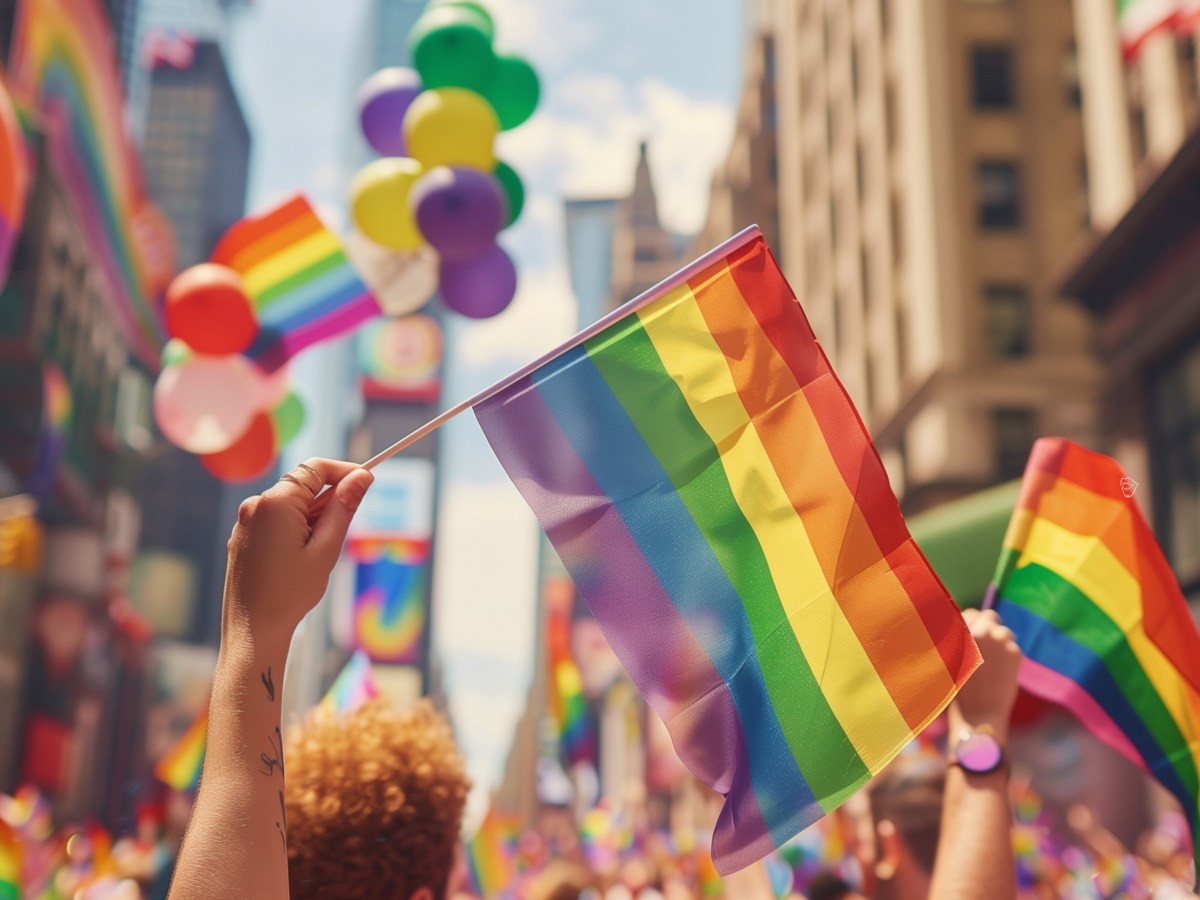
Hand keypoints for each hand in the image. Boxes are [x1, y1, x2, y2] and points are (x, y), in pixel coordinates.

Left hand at [223, 458, 372, 639]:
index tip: (367, 482)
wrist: (252, 631)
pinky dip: (294, 530)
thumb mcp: (326, 549)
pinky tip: (298, 562)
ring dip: (312, 520)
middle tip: (340, 536)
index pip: (315, 468)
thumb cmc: (290, 593)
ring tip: (316, 557)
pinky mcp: (242, 537)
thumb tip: (362, 477)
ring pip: (290, 506)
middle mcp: (255, 505)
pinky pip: (275, 521)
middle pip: (303, 486)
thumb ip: (343, 508)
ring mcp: (245, 522)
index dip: (345, 471)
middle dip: (328, 503)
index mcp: (275, 503)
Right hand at [949, 608, 1021, 742]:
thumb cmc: (958, 691)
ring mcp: (999, 640)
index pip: (971, 613)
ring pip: (1004, 631)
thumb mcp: (949, 659)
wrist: (978, 714)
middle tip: (988, 645)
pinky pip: (1013, 646)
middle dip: (990, 627)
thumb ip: (959, 639)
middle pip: (990, 616)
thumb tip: (972, 623)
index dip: (973, 623)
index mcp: (960, 632)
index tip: (975, 634)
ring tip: (994, 661)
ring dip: (1000, 641)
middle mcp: (979, 631)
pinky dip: (1009, 656)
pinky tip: (1001, 671)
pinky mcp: (1015, 652)